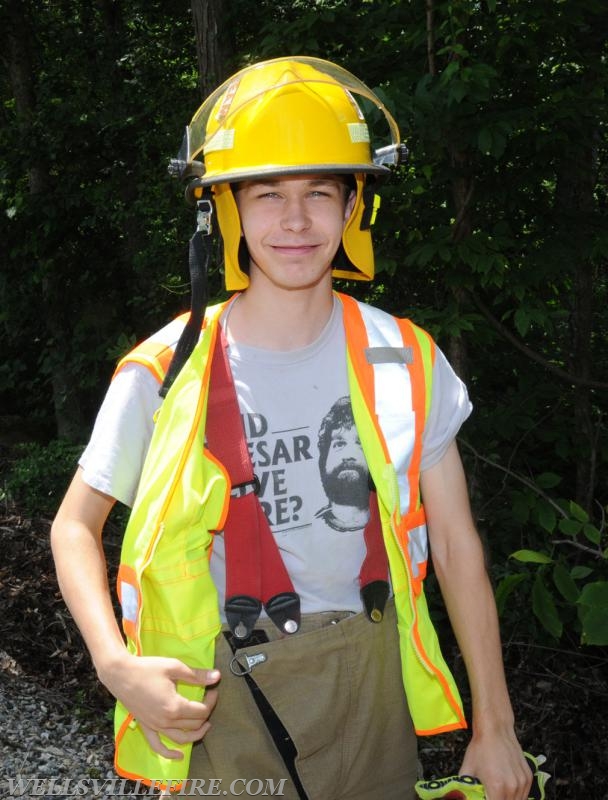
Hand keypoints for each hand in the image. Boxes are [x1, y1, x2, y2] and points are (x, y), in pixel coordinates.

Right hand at [99, 652, 220, 758]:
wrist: (120, 674)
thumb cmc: (147, 668)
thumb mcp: (174, 667)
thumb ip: (196, 675)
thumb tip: (217, 676)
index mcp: (175, 706)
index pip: (201, 711)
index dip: (211, 701)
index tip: (213, 689)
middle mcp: (166, 721)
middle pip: (193, 724)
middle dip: (206, 713)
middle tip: (209, 699)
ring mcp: (155, 727)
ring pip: (180, 738)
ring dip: (195, 735)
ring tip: (205, 726)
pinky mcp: (146, 727)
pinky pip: (158, 746)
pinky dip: (169, 754)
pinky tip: (179, 756)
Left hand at [459, 727, 531, 799]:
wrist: (495, 729)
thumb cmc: (480, 748)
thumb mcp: (467, 769)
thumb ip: (466, 788)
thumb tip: (462, 796)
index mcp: (497, 787)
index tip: (486, 797)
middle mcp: (512, 787)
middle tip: (491, 794)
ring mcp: (522, 782)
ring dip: (508, 799)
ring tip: (498, 792)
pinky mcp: (528, 777)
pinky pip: (524, 794)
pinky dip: (516, 795)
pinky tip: (507, 787)